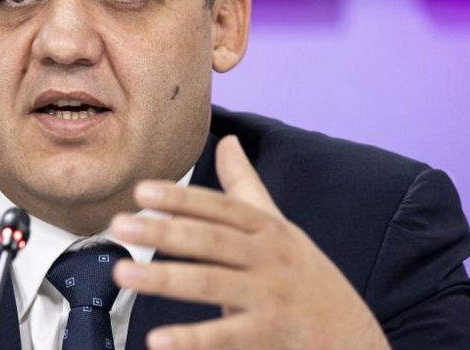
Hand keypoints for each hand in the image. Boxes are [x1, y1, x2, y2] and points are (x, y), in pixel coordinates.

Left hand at [110, 135, 389, 349]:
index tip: (141, 191)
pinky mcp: (270, 334)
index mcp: (268, 229)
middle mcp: (270, 257)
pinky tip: (157, 340)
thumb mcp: (280, 227)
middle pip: (210, 240)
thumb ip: (246, 187)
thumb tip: (226, 140)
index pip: (219, 207)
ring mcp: (271, 297)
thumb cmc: (305, 277)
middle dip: (162, 231)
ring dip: (164, 277)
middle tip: (118, 225)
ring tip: (123, 272)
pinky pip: (225, 336)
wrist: (351, 336)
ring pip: (211, 283)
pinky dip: (190, 339)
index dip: (180, 198)